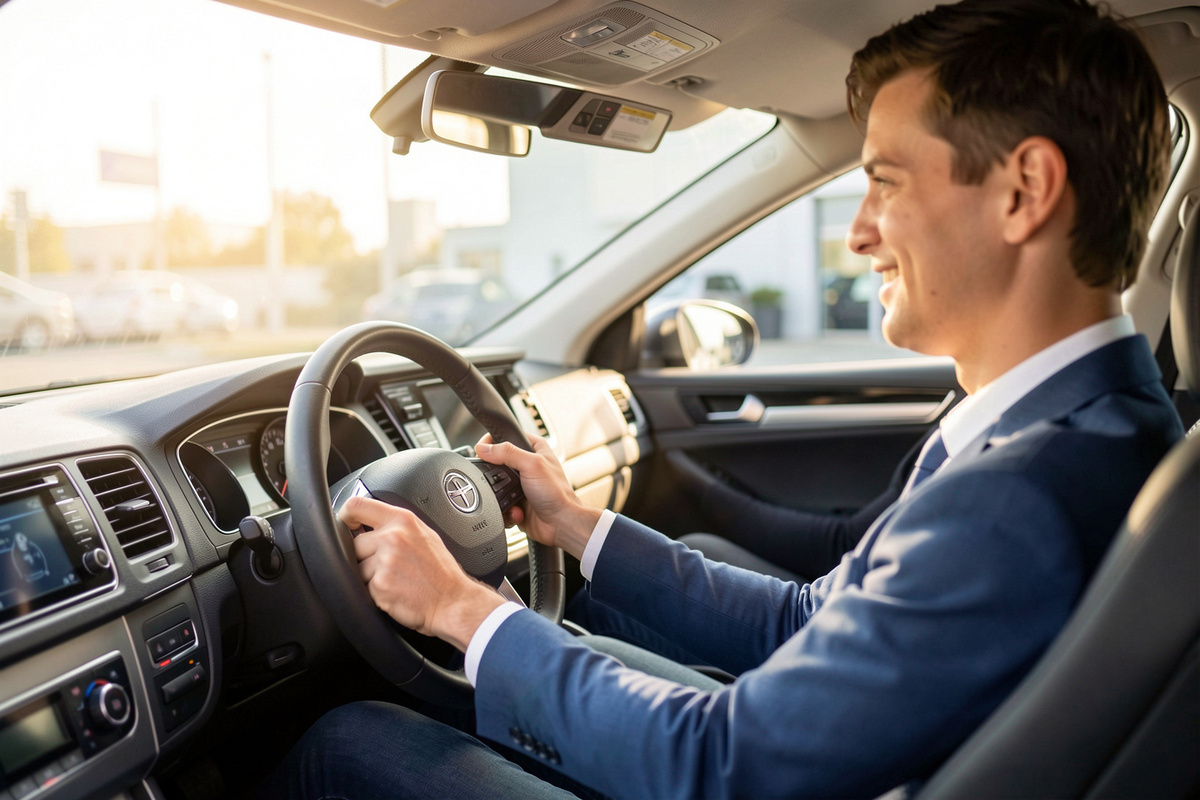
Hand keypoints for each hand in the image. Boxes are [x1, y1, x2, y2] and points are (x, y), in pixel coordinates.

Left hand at [340, 495, 503, 650]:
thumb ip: (396, 526)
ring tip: (396, 579)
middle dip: (364, 556)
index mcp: (402, 520)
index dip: (344, 515)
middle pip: (354, 543)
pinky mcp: (380, 585)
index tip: (345, 524)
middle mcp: (392, 537)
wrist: (452, 601)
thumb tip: (367, 523)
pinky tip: (396, 591)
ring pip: (357, 568)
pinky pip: (363, 587)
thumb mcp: (424, 535)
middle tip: (388, 566)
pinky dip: (376, 591)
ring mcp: (385, 561)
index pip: (357, 505)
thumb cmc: (441, 572)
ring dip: (369, 576)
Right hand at [474, 434, 600, 559]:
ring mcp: (520, 485)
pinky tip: (517, 510)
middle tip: (499, 479)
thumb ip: (507, 453)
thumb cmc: (557, 494)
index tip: (482, 449)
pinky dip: (505, 508)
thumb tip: (484, 448)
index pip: (507, 436)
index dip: (493, 441)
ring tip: (512, 498)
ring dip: (500, 494)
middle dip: (494, 474)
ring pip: (495, 485)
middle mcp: (527, 465)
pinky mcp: (515, 502)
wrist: (560, 524)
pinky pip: (498, 502)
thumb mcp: (532, 465)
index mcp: (534, 449)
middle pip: (497, 462)